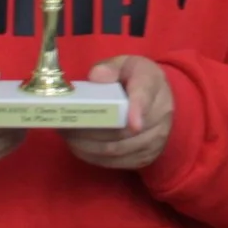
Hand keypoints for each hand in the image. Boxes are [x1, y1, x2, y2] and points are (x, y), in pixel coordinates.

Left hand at [66, 55, 175, 171]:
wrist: (155, 96)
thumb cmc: (132, 77)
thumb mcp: (122, 64)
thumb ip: (110, 67)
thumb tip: (96, 77)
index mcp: (152, 82)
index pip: (145, 96)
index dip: (138, 110)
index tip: (132, 124)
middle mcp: (161, 113)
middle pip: (125, 131)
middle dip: (91, 131)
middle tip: (65, 126)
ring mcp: (156, 138)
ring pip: (118, 149)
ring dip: (87, 146)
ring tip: (66, 137)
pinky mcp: (147, 156)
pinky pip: (117, 163)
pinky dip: (94, 157)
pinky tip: (79, 147)